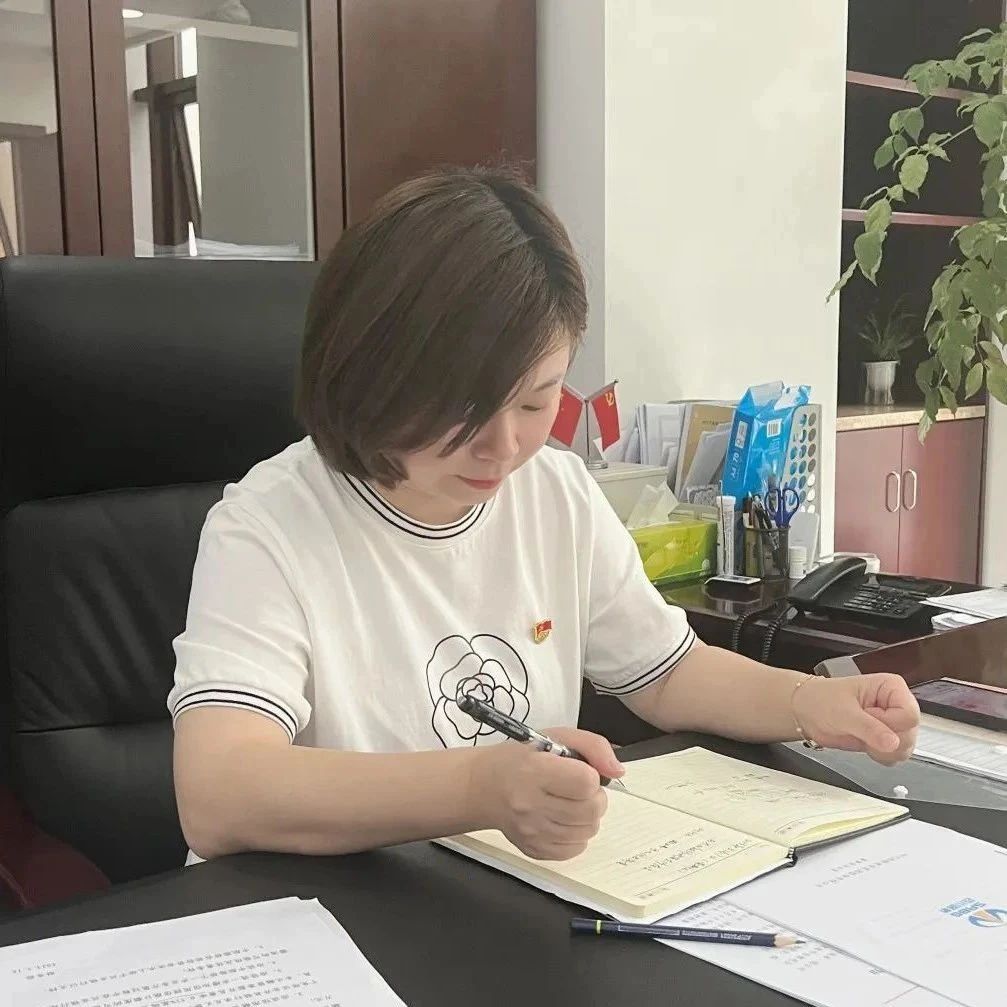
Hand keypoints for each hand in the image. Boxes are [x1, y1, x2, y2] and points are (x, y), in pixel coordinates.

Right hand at [471, 727, 623, 860]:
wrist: (484, 786)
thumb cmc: (521, 759)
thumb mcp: (555, 737)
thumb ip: (593, 746)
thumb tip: (617, 771)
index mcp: (534, 771)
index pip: (586, 783)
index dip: (591, 775)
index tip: (579, 771)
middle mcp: (530, 805)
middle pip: (591, 810)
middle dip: (594, 797)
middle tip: (577, 788)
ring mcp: (532, 832)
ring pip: (588, 831)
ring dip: (587, 816)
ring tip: (568, 802)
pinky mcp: (534, 850)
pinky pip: (575, 849)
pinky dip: (576, 834)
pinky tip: (561, 819)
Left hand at [792, 673, 919, 764]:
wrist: (807, 712)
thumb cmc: (822, 700)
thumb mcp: (843, 712)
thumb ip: (869, 728)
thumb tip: (892, 743)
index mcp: (892, 687)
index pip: (909, 714)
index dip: (889, 723)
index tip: (868, 717)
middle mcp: (897, 704)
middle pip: (911, 733)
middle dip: (885, 739)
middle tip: (862, 728)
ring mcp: (894, 723)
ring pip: (906, 747)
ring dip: (883, 750)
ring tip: (862, 735)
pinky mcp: (887, 739)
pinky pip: (897, 756)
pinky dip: (882, 756)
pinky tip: (866, 745)